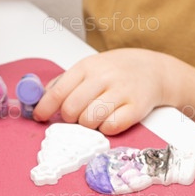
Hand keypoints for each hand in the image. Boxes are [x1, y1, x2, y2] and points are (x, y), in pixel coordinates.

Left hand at [32, 48, 172, 134]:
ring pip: (90, 120)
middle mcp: (104, 77)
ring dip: (88, 124)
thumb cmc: (116, 72)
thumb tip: (40, 100)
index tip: (40, 117)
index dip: (46, 108)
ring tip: (94, 117)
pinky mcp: (136, 108)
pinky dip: (106, 128)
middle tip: (76, 116)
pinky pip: (111, 127)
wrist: (153, 70)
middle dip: (69, 118)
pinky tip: (109, 120)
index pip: (59, 91)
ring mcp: (121, 93)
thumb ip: (65, 83)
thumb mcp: (90, 68)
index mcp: (88, 67)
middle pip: (72, 109)